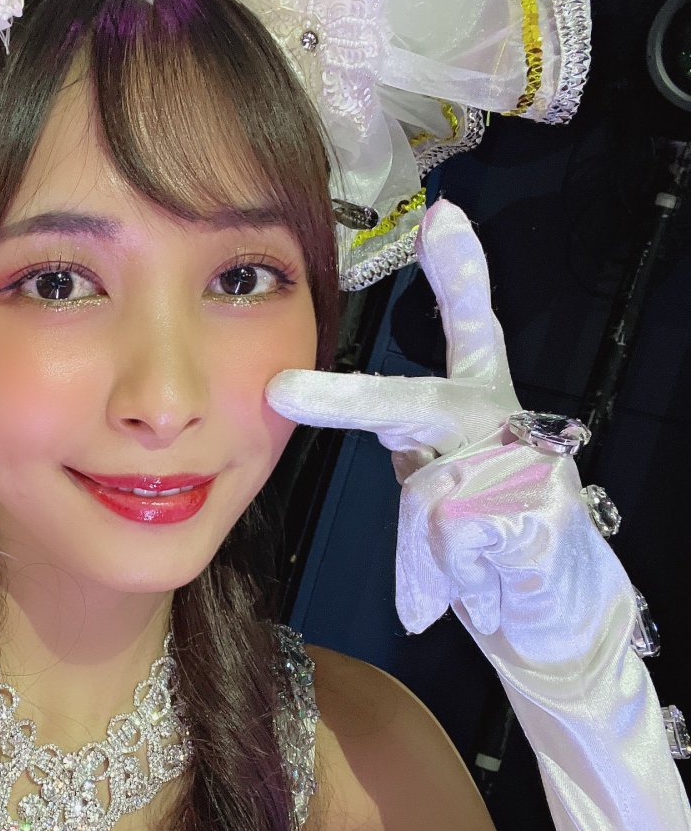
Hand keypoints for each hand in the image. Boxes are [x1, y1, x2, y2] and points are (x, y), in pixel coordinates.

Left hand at [265, 199, 630, 659]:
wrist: (550, 614)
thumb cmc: (483, 542)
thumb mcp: (438, 489)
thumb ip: (410, 446)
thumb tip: (344, 419)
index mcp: (483, 408)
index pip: (474, 331)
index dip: (462, 274)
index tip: (443, 216)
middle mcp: (509, 426)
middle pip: (422, 403)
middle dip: (351, 401)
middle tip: (281, 393)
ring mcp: (532, 471)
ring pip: (436, 497)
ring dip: (435, 541)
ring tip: (466, 560)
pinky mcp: (543, 523)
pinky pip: (459, 544)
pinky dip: (458, 570)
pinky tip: (486, 576)